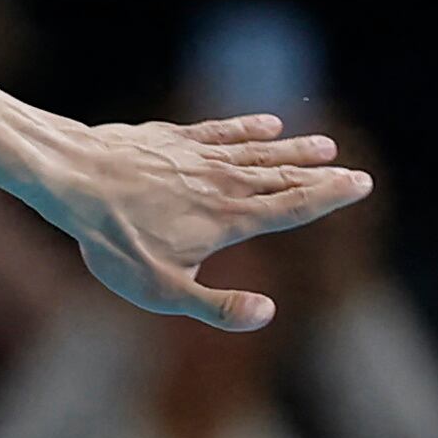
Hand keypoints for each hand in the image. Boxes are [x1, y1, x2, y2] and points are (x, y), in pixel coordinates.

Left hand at [53, 114, 373, 330]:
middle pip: (283, 179)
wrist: (77, 182)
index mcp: (229, 220)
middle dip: (322, 177)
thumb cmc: (115, 243)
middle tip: (356, 173)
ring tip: (325, 147)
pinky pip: (223, 131)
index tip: (360, 185)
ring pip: (259, 153)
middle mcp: (224, 184)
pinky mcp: (175, 139)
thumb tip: (268, 314)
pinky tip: (270, 124)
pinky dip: (250, 127)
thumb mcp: (163, 290)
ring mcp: (201, 157)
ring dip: (294, 151)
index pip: (292, 207)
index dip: (328, 197)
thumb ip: (217, 305)